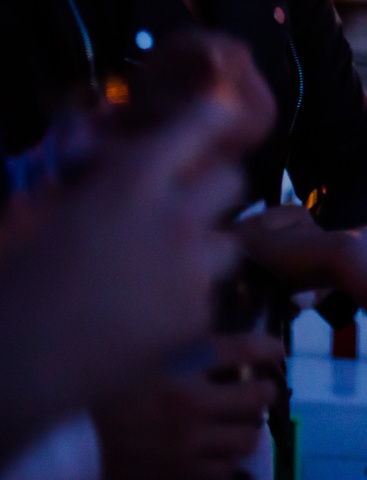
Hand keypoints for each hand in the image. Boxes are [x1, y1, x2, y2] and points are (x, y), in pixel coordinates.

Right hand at [0, 99, 249, 450]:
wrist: (14, 363)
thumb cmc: (13, 280)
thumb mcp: (40, 211)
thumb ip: (86, 180)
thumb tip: (103, 161)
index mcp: (132, 180)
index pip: (202, 123)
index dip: (211, 118)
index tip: (216, 116)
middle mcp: (176, 217)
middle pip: (233, 179)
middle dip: (212, 187)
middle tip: (186, 204)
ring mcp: (193, 270)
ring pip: (230, 241)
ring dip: (206, 246)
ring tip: (164, 266)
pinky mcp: (198, 317)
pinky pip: (209, 294)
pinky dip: (187, 299)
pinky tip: (147, 314)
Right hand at [94, 330, 281, 479]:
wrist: (72, 443)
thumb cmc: (112, 390)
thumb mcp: (147, 352)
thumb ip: (184, 336)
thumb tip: (224, 319)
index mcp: (179, 365)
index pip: (244, 348)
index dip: (268, 348)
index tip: (275, 350)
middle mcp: (189, 405)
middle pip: (259, 396)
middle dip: (263, 391)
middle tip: (258, 390)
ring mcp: (187, 445)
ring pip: (248, 437)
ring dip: (247, 427)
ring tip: (237, 421)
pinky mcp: (181, 475)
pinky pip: (225, 468)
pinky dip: (224, 457)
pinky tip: (213, 448)